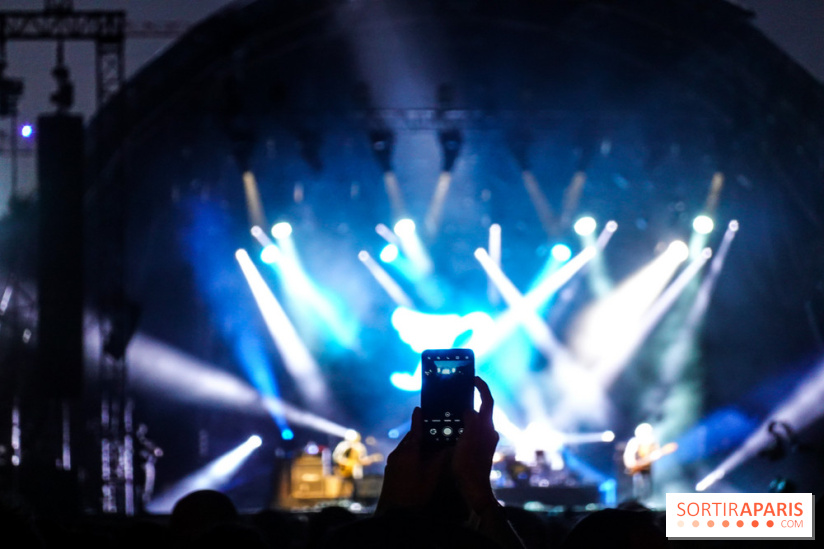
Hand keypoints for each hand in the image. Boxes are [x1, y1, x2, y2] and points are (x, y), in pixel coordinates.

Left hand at [375, 406, 447, 514]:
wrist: (393, 513)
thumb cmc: (414, 495)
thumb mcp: (431, 477)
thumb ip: (439, 460)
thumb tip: (447, 447)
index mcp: (408, 453)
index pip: (415, 431)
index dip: (417, 419)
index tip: (418, 408)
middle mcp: (398, 454)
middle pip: (410, 439)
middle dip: (419, 434)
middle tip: (430, 431)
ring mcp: (392, 462)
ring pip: (405, 447)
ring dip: (414, 445)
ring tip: (427, 447)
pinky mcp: (390, 470)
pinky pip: (401, 455)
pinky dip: (409, 453)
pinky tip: (417, 461)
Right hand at [453, 376, 499, 513]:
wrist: (474, 489)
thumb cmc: (469, 466)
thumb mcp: (467, 440)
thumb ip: (471, 421)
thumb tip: (469, 409)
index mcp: (487, 428)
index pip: (488, 401)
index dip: (482, 388)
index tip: (473, 378)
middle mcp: (489, 433)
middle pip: (484, 410)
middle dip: (474, 399)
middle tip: (461, 391)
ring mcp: (486, 442)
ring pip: (478, 421)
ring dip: (468, 413)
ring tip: (453, 409)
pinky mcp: (480, 449)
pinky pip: (473, 431)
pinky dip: (465, 425)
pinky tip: (454, 429)